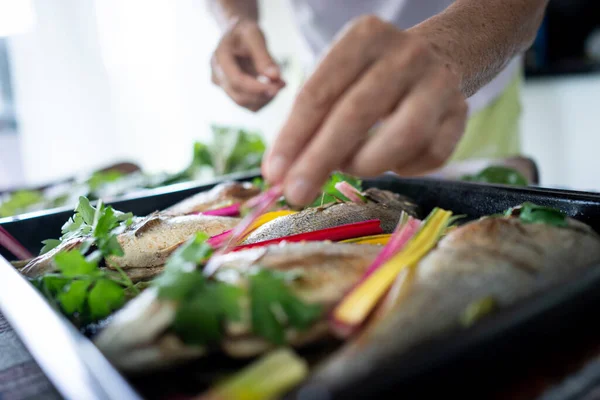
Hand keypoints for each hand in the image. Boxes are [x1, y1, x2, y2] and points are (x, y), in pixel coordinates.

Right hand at [211, 18, 285, 110]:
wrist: (236, 35)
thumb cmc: (245, 32)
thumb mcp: (255, 35)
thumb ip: (264, 56)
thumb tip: (275, 77)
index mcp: (219, 58)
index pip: (236, 80)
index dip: (257, 87)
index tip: (278, 86)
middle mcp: (217, 75)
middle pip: (239, 96)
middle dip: (263, 94)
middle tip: (283, 84)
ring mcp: (223, 86)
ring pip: (245, 104)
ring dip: (265, 98)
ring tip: (280, 83)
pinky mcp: (232, 93)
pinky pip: (249, 105)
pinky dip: (264, 100)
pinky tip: (273, 87)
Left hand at [262, 15, 467, 205]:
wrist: (440, 55)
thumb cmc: (373, 75)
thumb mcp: (339, 79)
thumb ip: (312, 120)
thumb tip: (283, 173)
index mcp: (364, 37)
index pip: (319, 93)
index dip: (292, 137)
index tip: (273, 174)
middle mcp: (405, 54)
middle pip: (355, 114)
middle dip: (319, 160)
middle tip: (296, 194)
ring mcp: (438, 83)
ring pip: (403, 137)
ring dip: (366, 164)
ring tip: (351, 167)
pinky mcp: (462, 112)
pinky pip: (431, 156)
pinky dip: (404, 168)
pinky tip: (392, 160)